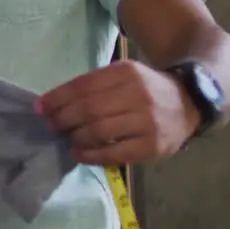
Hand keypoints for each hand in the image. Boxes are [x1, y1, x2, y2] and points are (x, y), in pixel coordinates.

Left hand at [34, 60, 200, 165]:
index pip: (83, 86)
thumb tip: (51, 103)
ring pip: (99, 131)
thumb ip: (93, 86)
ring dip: (75, 136)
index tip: (40, 107)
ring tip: (67, 137)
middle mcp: (138, 95)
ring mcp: (147, 122)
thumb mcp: (123, 75)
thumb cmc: (146, 89)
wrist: (189, 103)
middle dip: (63, 118)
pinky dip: (91, 155)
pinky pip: (114, 154)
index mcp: (127, 73)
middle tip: (51, 124)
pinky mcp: (152, 146)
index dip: (57, 98)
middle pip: (89, 109)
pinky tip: (79, 153)